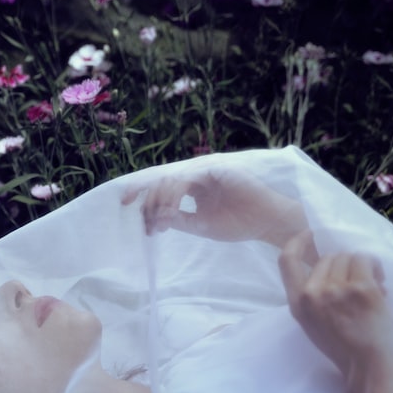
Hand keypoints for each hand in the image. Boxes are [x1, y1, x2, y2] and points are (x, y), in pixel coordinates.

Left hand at [121, 169, 307, 246]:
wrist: (267, 222)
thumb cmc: (238, 223)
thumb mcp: (199, 225)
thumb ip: (177, 219)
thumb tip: (153, 218)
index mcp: (192, 185)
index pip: (161, 184)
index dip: (141, 191)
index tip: (124, 204)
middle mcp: (196, 174)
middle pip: (161, 178)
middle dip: (144, 196)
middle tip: (136, 214)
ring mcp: (206, 169)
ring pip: (170, 178)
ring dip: (159, 201)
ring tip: (158, 222)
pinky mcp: (216, 168)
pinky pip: (186, 179)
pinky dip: (174, 196)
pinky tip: (170, 212)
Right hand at [278, 230, 392, 379]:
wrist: (369, 369)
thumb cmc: (345, 351)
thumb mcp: (313, 324)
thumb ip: (313, 298)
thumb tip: (333, 271)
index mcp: (298, 303)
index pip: (287, 261)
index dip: (297, 242)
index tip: (309, 234)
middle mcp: (313, 293)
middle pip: (329, 257)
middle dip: (345, 265)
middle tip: (358, 284)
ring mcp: (337, 290)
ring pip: (349, 256)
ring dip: (363, 267)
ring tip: (372, 287)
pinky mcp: (362, 289)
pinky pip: (367, 261)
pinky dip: (375, 268)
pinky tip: (380, 285)